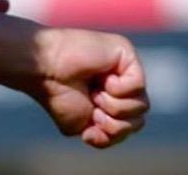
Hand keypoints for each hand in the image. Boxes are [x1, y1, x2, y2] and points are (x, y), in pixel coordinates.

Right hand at [24, 28, 148, 148]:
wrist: (44, 70)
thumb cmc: (57, 94)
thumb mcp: (85, 126)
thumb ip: (109, 134)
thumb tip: (124, 126)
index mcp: (111, 99)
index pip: (130, 125)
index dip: (113, 133)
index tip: (87, 130)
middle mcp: (121, 82)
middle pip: (139, 118)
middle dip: (115, 124)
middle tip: (94, 108)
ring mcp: (124, 68)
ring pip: (142, 104)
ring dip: (115, 107)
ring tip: (95, 93)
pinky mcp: (126, 53)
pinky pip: (138, 84)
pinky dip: (119, 89)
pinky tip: (103, 79)